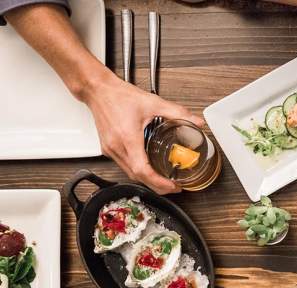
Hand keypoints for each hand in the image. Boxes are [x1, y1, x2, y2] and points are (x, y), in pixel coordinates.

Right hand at [81, 74, 204, 193]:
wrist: (98, 90)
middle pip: (137, 177)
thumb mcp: (153, 102)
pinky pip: (124, 166)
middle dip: (157, 186)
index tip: (173, 186)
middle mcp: (117, 147)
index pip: (143, 170)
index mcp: (127, 137)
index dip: (159, 182)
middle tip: (174, 186)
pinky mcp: (108, 149)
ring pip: (130, 174)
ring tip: (164, 181)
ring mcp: (110, 150)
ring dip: (147, 181)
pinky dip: (138, 172)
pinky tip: (149, 170)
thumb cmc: (119, 95)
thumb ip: (177, 112)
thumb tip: (196, 122)